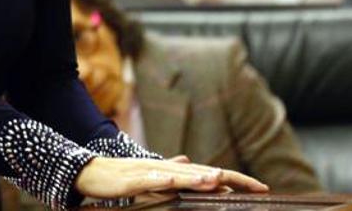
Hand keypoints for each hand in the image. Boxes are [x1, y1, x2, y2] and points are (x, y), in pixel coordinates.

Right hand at [74, 156, 266, 199]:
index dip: (236, 179)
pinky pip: (150, 180)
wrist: (90, 172)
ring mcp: (150, 172)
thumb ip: (171, 171)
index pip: (210, 175)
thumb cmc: (121, 177)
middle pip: (204, 173)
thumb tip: (188, 162)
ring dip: (201, 177)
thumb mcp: (151, 178)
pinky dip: (164, 180)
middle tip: (258, 186)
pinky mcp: (132, 179)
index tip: (261, 188)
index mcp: (174, 172)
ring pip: (180, 175)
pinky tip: (175, 181)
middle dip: (231, 178)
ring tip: (221, 179)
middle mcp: (167, 169)